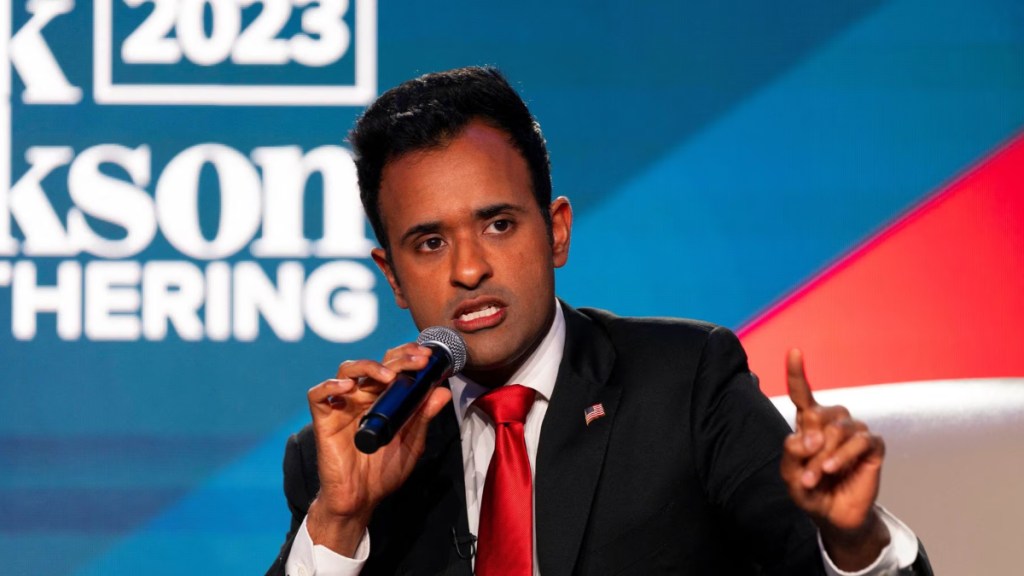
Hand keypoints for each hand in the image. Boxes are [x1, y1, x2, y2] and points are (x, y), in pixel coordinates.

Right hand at [305, 343, 452, 555]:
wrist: (361, 499)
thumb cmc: (383, 472)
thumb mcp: (412, 442)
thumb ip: (424, 416)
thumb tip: (443, 391)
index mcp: (382, 400)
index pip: (392, 366)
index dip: (407, 356)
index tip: (427, 357)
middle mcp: (361, 398)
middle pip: (374, 365)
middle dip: (398, 358)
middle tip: (418, 360)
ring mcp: (342, 406)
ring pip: (347, 371)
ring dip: (368, 366)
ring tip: (388, 376)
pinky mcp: (325, 420)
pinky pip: (318, 395)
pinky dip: (330, 386)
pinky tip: (348, 387)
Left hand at [780, 349, 889, 569]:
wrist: (834, 516)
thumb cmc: (812, 491)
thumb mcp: (791, 476)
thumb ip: (791, 455)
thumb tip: (804, 437)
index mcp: (809, 423)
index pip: (802, 393)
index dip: (797, 373)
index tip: (794, 351)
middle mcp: (832, 422)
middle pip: (819, 414)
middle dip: (810, 441)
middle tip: (805, 466)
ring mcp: (854, 432)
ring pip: (838, 429)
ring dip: (824, 455)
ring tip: (816, 476)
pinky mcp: (873, 446)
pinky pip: (860, 441)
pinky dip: (843, 456)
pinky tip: (832, 469)